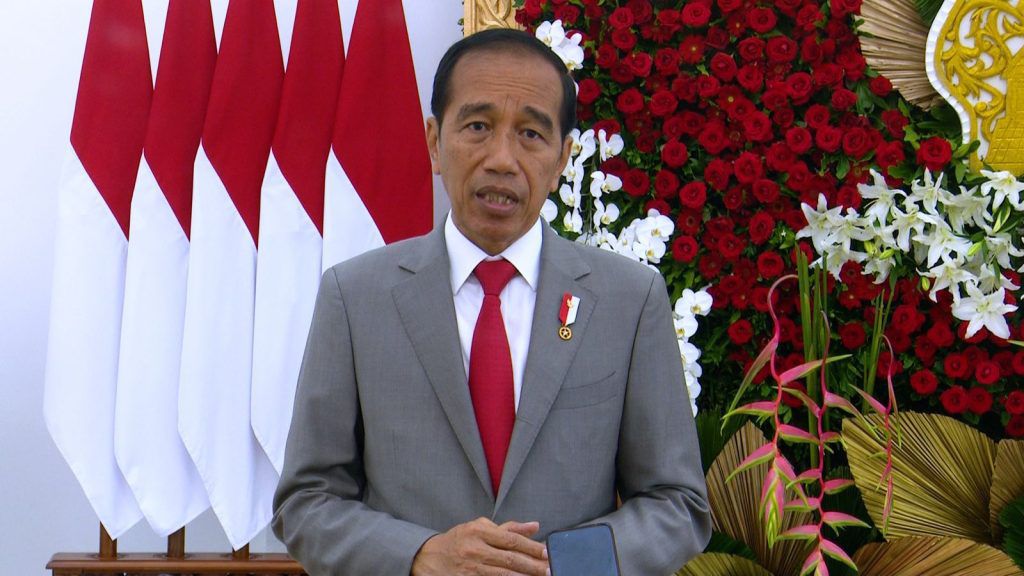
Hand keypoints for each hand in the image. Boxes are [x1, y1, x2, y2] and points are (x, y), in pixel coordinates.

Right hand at [411, 517, 549, 575]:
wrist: (430, 558)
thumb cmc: (460, 540)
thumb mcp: (480, 527)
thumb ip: (509, 527)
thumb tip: (535, 526)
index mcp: (479, 531)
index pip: (510, 539)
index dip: (531, 546)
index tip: (547, 552)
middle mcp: (474, 548)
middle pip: (509, 558)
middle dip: (533, 565)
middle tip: (550, 569)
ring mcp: (471, 567)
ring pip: (502, 574)